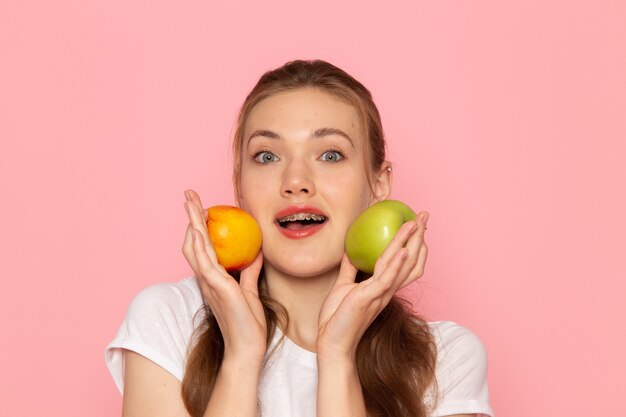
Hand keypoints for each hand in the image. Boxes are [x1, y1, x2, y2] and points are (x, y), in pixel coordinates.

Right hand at [181, 189, 266, 363]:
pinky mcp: (217, 288)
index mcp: (213, 278)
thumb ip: (250, 271)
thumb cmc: (249, 324)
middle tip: (188, 195)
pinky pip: (206, 263)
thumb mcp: (251, 290)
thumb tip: (256, 252)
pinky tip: (201, 229)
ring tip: (191, 202)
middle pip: (193, 241)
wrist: (248, 348)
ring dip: (192, 223)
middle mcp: (207, 278)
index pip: (203, 246)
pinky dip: (201, 244)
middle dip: (191, 217)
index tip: (201, 207)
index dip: (199, 226)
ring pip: (195, 247)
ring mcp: (209, 282)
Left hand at [316, 212, 428, 360]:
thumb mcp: (343, 287)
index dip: (413, 242)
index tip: (415, 222)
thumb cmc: (337, 319)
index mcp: (383, 286)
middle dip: (419, 236)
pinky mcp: (370, 297)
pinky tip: (401, 250)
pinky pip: (386, 278)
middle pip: (410, 259)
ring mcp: (380, 293)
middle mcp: (387, 289)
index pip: (405, 261)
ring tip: (415, 223)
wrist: (332, 342)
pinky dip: (396, 263)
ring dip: (409, 242)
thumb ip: (349, 270)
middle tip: (424, 215)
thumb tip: (349, 252)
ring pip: (401, 264)